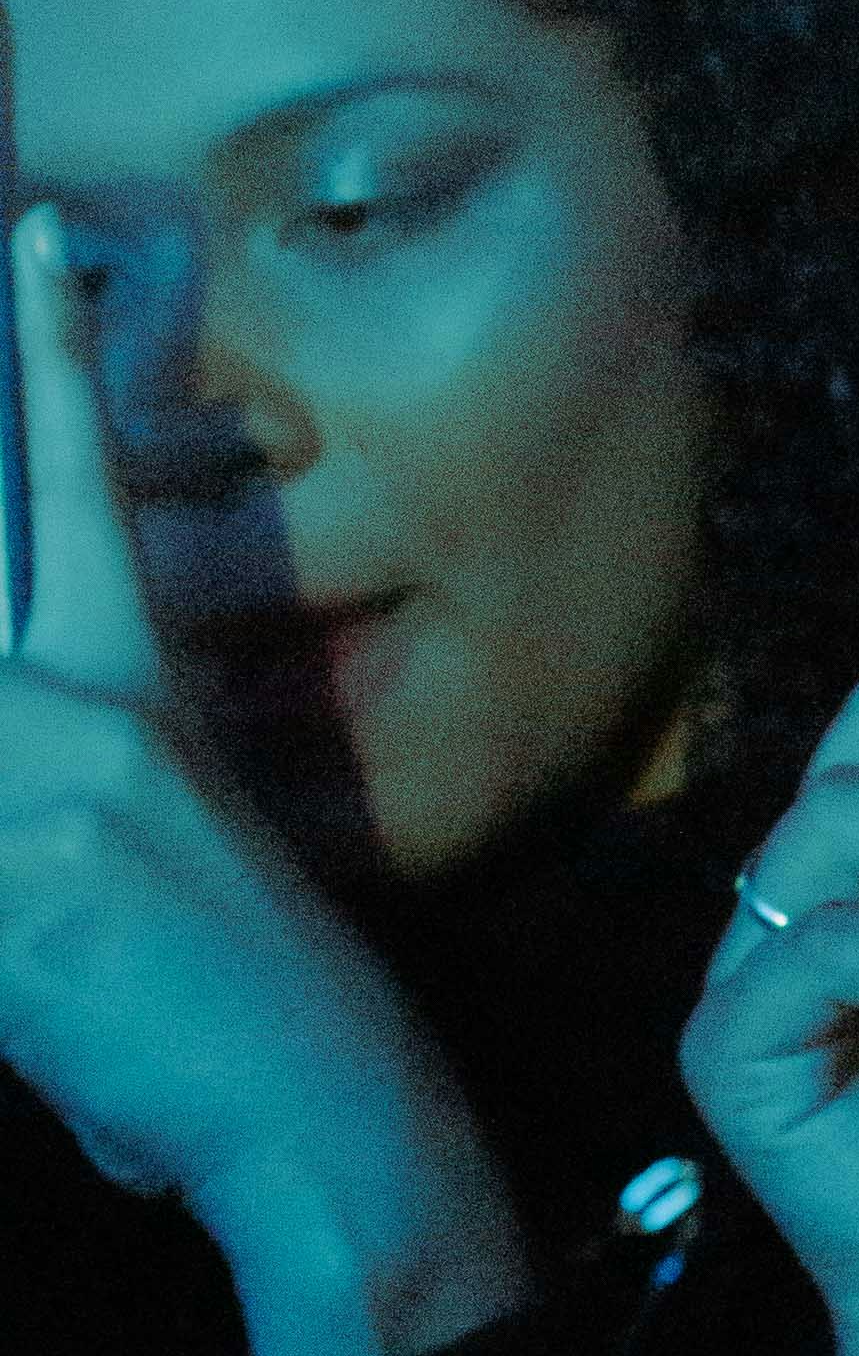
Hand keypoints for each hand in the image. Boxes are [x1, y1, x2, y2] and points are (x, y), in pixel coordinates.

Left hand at [0, 211, 525, 1355]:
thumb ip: (47, 797)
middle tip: (12, 530)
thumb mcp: (150, 864)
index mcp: (139, 693)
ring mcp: (35, 777)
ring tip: (40, 871)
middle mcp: (80, 707)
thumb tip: (3, 802)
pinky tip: (27, 951)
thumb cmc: (246, 1026)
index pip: (80, 486)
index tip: (27, 233)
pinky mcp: (7, 866)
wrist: (329, 1123)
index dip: (42, 354)